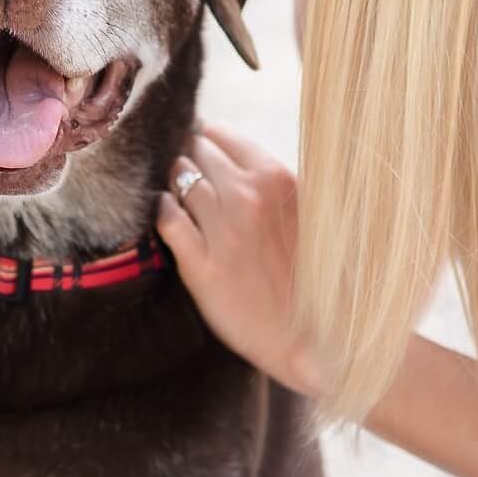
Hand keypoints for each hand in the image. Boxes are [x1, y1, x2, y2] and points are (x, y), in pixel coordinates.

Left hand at [156, 120, 322, 396]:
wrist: (314, 339)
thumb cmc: (314, 277)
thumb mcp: (309, 214)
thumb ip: (276, 184)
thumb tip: (239, 161)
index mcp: (277, 180)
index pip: (223, 138)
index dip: (207, 141)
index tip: (200, 149)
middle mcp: (248, 198)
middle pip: (196, 153)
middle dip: (187, 156)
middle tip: (184, 167)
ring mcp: (223, 231)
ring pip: (178, 181)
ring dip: (173, 183)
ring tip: (175, 192)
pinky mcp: (202, 266)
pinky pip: (167, 221)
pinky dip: (162, 211)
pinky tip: (165, 214)